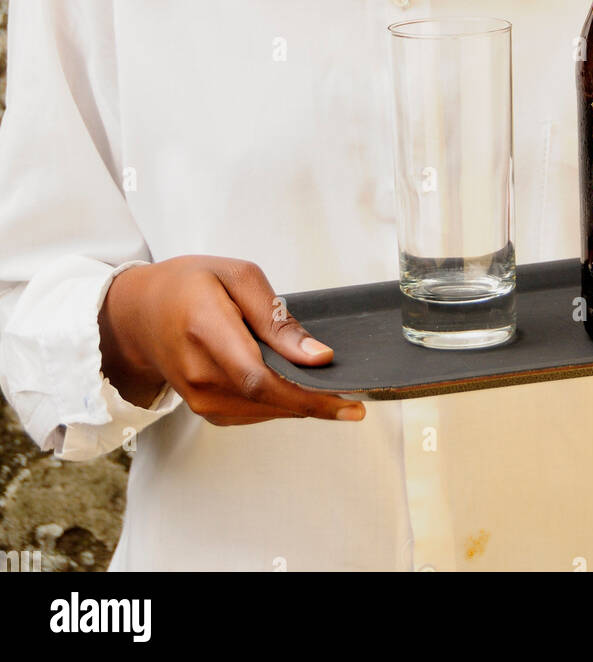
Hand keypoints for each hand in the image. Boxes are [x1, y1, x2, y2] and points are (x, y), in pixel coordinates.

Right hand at [98, 256, 364, 423]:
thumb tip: (317, 355)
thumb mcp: (238, 276)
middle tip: (356, 402)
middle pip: (266, 398)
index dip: (304, 392)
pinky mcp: (205, 409)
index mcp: (205, 329)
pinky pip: (253, 411)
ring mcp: (198, 397)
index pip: (258, 376)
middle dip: (316, 402)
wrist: (140, 313)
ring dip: (301, 405)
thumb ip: (277, 317)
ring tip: (334, 393)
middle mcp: (198, 372)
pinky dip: (281, 403)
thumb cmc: (190, 285)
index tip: (345, 398)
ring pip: (264, 410)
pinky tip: (299, 389)